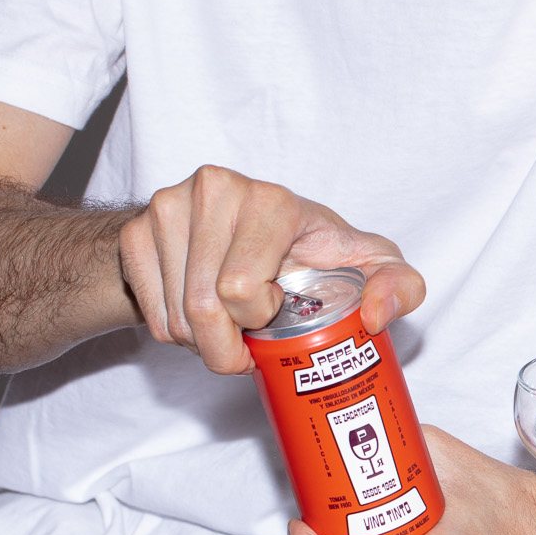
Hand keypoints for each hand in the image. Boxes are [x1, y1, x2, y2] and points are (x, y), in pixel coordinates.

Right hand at [120, 164, 425, 374]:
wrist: (244, 234)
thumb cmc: (312, 252)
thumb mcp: (369, 265)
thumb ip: (400, 287)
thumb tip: (376, 316)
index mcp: (272, 200)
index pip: (240, 289)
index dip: (259, 320)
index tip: (277, 313)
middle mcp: (216, 190)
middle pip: (203, 308)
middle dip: (229, 344)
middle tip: (251, 337)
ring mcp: (168, 205)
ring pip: (176, 316)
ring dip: (204, 342)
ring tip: (230, 323)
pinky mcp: (136, 229)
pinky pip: (150, 314)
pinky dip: (177, 331)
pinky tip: (201, 312)